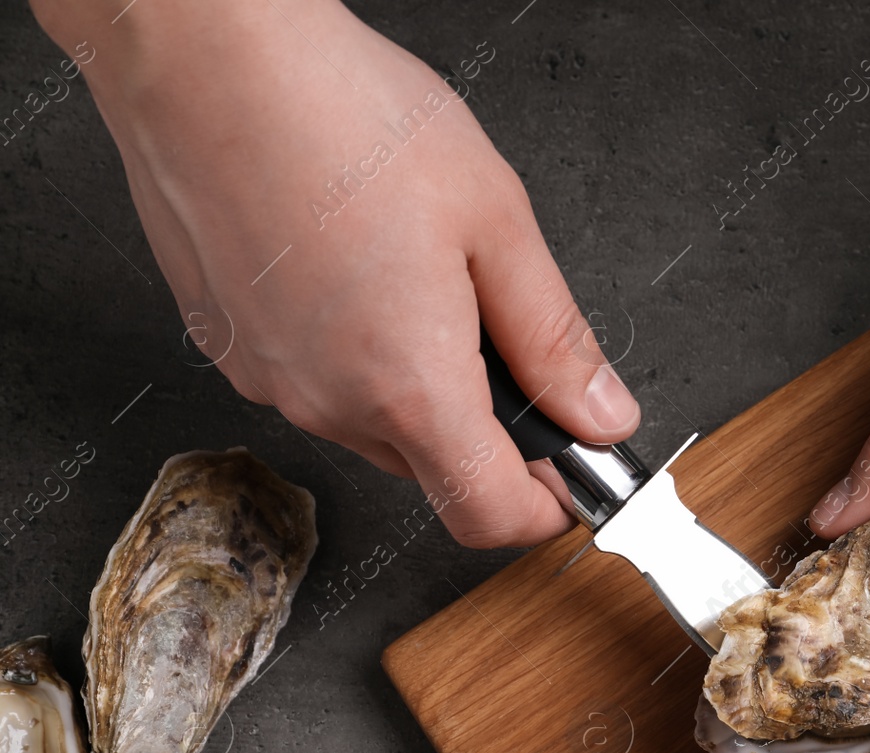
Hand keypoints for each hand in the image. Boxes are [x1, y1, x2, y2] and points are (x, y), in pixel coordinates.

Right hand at [51, 0, 636, 545]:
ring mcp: (268, 380)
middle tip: (502, 336)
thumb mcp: (497, 224)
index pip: (488, 514)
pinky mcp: (228, 347)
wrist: (205, 56)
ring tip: (422, 277)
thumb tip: (599, 414)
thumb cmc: (341, 116)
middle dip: (485, 429)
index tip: (570, 479)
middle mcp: (329, 403)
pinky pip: (316, 383)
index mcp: (409, 387)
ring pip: (374, 427)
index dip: (545, 511)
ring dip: (416, 386)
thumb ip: (554, 339)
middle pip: (435, 470)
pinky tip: (359, 270)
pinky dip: (354, 354)